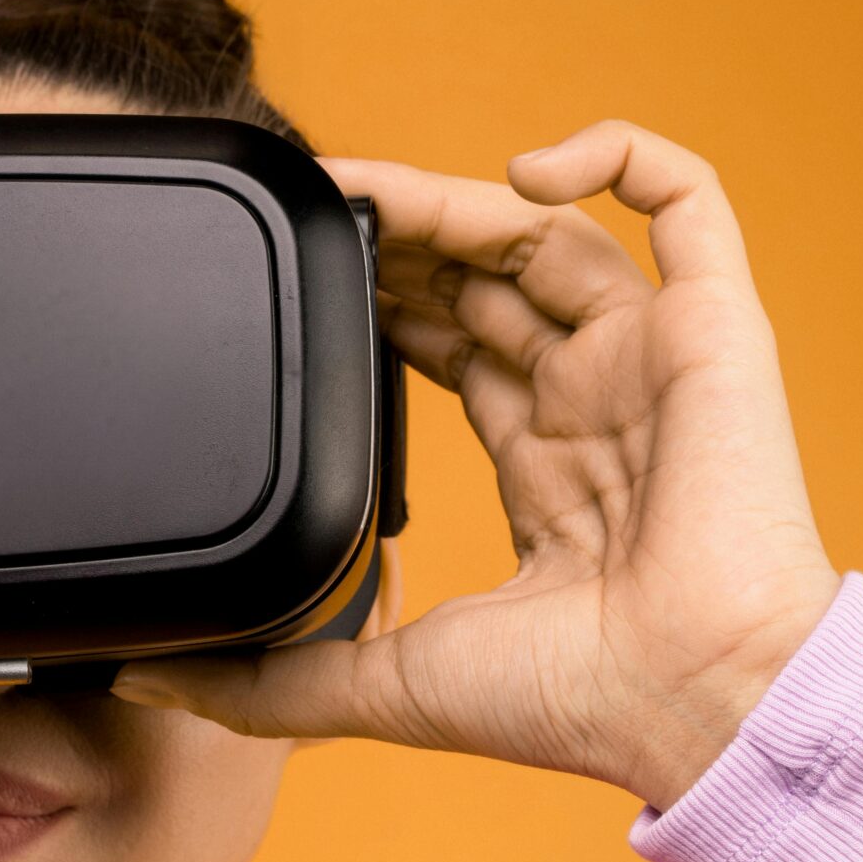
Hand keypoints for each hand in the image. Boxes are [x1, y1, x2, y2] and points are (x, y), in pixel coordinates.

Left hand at [113, 120, 841, 810]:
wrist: (693, 705)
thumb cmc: (573, 705)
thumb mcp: (383, 683)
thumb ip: (268, 680)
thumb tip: (149, 676)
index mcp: (542, 467)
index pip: (451, 348)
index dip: (380, 301)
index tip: (308, 275)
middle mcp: (597, 400)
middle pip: (488, 281)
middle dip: (399, 242)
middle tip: (318, 216)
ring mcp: (654, 358)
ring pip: (550, 234)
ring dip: (457, 200)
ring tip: (369, 188)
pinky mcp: (713, 328)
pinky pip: (688, 202)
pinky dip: (618, 155)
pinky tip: (527, 166)